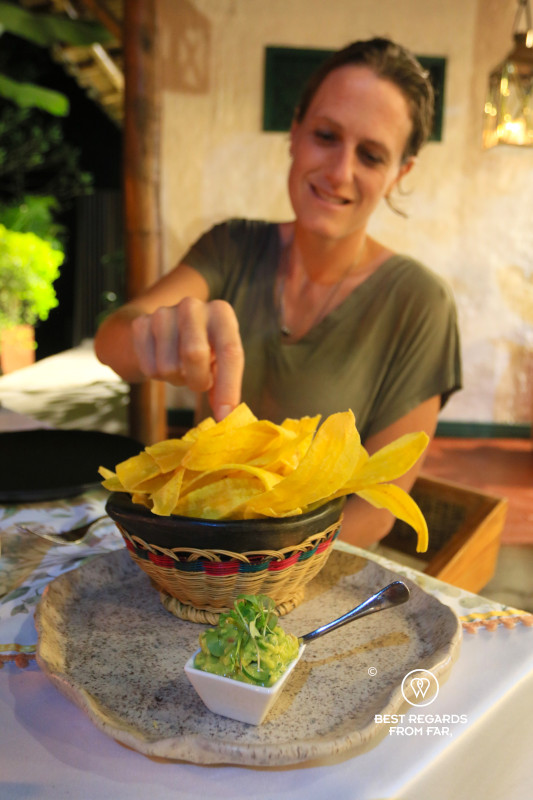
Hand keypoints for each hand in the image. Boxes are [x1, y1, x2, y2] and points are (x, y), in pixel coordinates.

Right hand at [130, 297, 243, 420]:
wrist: (166, 327)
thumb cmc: (204, 347)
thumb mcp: (220, 359)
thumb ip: (226, 385)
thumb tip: (227, 417)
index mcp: (222, 313)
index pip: (230, 352)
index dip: (228, 387)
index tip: (225, 416)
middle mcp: (193, 306)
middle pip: (194, 354)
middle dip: (198, 381)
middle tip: (199, 384)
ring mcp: (164, 312)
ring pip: (168, 366)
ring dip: (176, 379)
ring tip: (181, 368)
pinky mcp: (140, 323)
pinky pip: (148, 367)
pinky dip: (157, 376)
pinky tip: (163, 362)